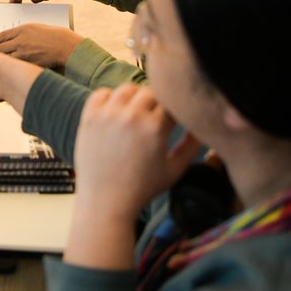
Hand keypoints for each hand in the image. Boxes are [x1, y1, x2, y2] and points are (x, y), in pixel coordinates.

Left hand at [0, 23, 83, 70]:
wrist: (66, 46)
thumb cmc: (54, 36)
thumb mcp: (36, 28)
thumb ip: (22, 33)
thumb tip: (11, 38)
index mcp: (22, 29)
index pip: (0, 36)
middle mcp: (20, 40)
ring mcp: (23, 53)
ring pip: (4, 58)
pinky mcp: (28, 63)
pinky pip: (14, 66)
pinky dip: (8, 69)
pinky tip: (4, 71)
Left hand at [73, 84, 202, 222]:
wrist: (106, 201)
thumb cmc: (142, 188)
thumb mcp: (175, 170)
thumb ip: (192, 145)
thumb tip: (200, 124)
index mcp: (154, 129)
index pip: (172, 102)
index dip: (175, 108)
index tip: (174, 118)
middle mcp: (131, 117)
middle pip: (151, 92)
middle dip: (157, 102)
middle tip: (155, 117)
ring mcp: (108, 115)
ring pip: (128, 89)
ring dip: (135, 98)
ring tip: (137, 113)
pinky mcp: (89, 117)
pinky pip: (102, 93)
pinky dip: (110, 98)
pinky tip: (116, 112)